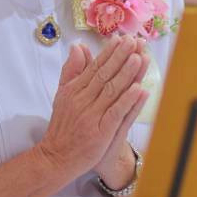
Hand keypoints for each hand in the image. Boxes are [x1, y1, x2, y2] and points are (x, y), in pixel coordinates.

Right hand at [38, 38, 149, 180]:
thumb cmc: (63, 126)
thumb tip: (77, 46)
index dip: (109, 52)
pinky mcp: (100, 132)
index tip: (122, 39)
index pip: (94, 67)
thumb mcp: (62, 95)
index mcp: (74, 90)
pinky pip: (115, 113)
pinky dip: (127, 101)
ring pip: (112, 91)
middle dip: (121, 57)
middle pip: (104, 75)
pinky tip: (139, 89)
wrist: (56, 157)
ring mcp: (91, 116)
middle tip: (134, 41)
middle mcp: (82, 100)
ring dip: (127, 74)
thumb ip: (71, 71)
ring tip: (140, 58)